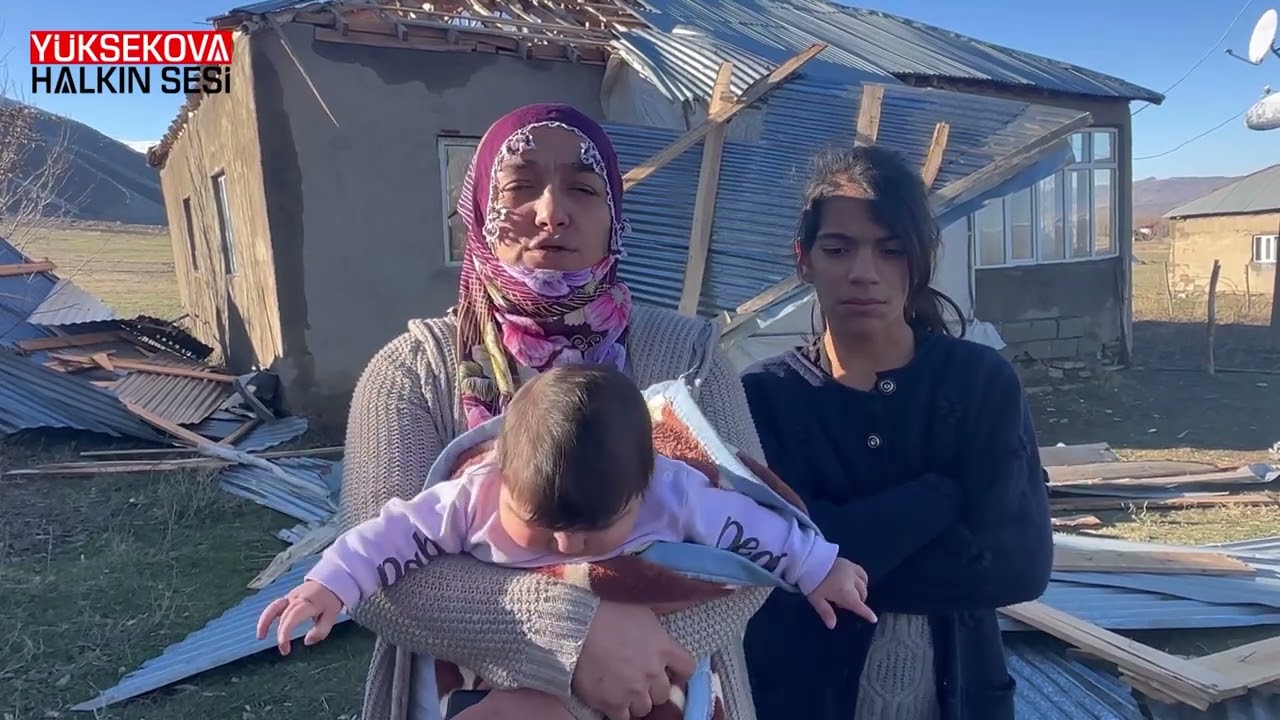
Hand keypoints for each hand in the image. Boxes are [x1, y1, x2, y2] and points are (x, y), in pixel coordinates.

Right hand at [255, 580, 342, 654]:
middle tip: (284, 651)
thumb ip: (321, 631)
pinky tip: (263, 630)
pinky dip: (267, 617)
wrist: (331, 582)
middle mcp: (297, 598)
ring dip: (265, 622)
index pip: (293, 616)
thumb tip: (307, 642)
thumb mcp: (332, 616)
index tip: (284, 646)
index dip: (286, 631)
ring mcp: (290, 597)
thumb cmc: (330, 602)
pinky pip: (274, 607)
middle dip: (281, 634)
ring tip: (260, 636)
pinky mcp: (287, 598)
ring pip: (274, 608)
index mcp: (309, 603)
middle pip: (284, 616)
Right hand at [571, 601, 696, 719]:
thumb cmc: (607, 610)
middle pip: (664, 693)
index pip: (688, 668)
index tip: (670, 671)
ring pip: (644, 708)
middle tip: (639, 679)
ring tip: (623, 690)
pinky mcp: (611, 703)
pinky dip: (619, 711)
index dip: (679, 671)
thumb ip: (658, 628)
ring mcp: (633, 690)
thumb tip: (670, 621)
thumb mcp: (642, 610)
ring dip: (637, 701)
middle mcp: (653, 673)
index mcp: (664, 648)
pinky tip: (611, 700)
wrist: (575, 624)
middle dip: (653, 687)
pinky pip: (623, 718)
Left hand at [807, 558, 877, 628]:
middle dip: (859, 602)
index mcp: (845, 593)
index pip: (860, 606)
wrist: (809, 560)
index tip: (874, 619)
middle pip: (862, 595)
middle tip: (847, 605)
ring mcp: (852, 571)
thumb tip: (832, 626)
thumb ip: (825, 612)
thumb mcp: (816, 599)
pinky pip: (862, 572)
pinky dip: (863, 579)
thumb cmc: (812, 582)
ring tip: (853, 594)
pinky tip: (858, 581)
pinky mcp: (850, 563)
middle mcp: (853, 582)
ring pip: (863, 584)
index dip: (867, 613)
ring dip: (861, 591)